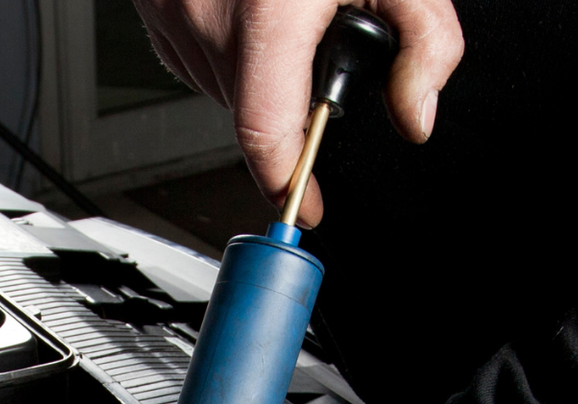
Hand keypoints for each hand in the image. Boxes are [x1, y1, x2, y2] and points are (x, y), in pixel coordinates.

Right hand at [131, 0, 464, 225]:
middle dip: (293, 95)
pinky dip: (226, 45)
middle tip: (324, 35)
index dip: (289, 183)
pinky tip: (248, 2)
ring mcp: (170, 16)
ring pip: (223, 86)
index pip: (267, 135)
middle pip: (253, 111)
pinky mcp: (151, 10)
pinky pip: (193, 54)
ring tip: (282, 8)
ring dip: (259, 70)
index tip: (305, 208)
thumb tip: (417, 114)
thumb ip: (426, 43)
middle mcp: (207, 21)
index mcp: (266, 17)